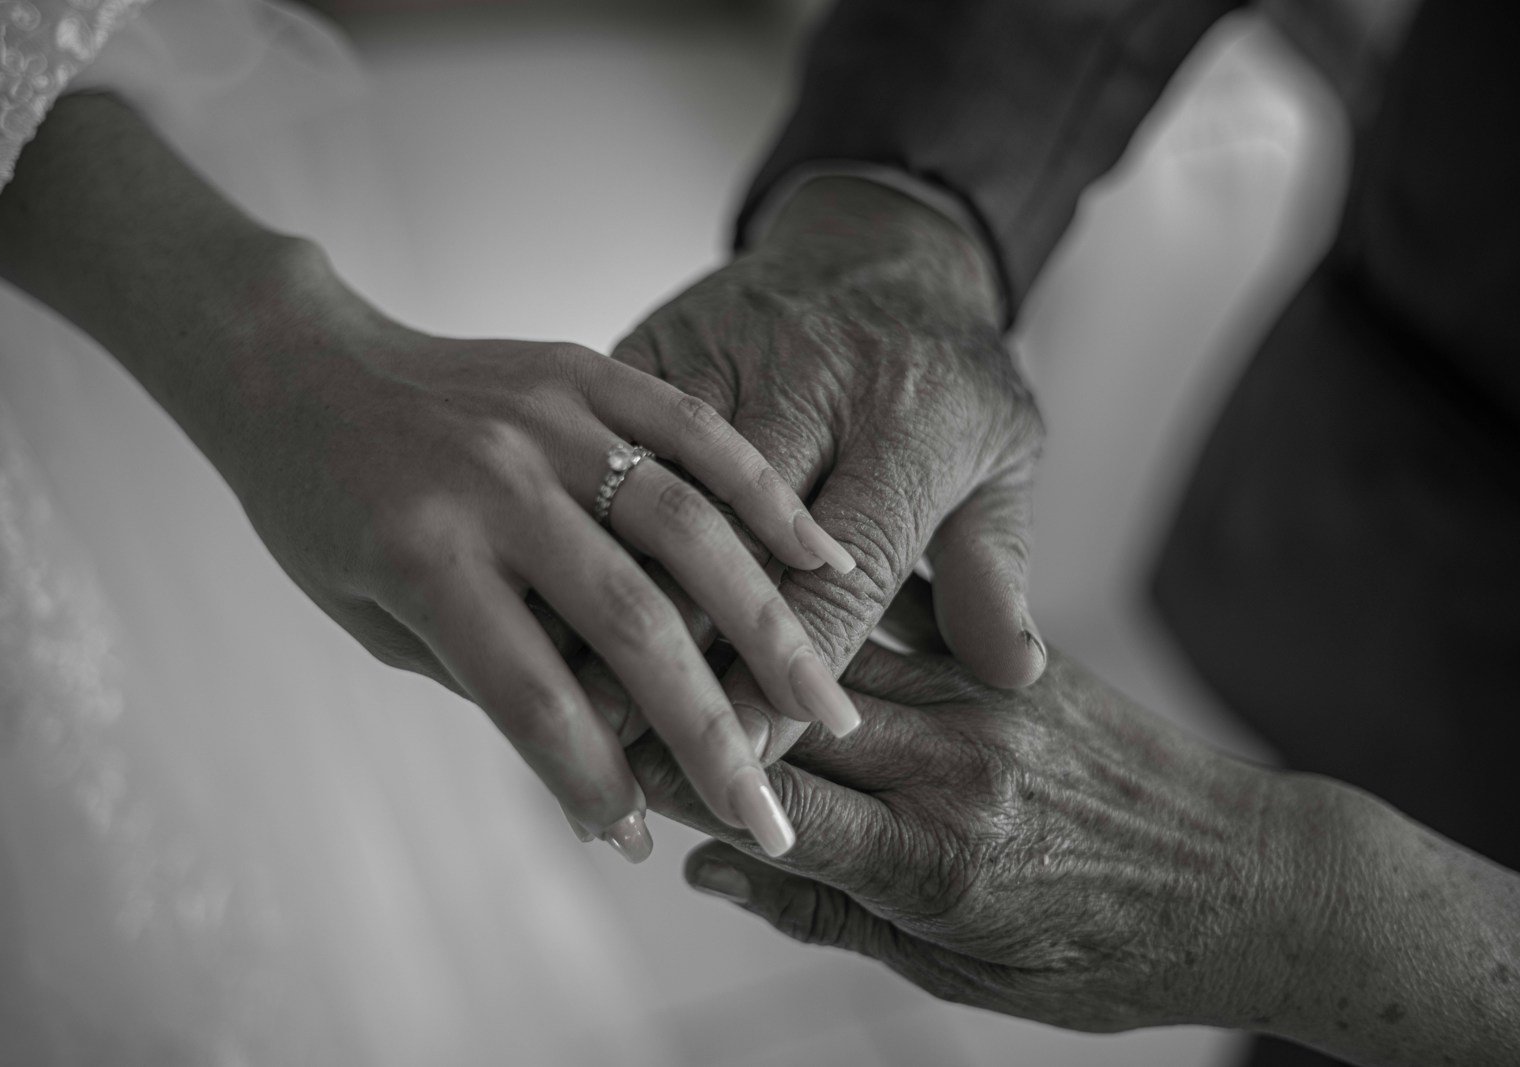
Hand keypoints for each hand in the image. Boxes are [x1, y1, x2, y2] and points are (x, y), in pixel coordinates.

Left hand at [109, 238, 861, 860]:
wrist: (298, 368)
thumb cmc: (324, 513)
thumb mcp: (370, 617)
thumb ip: (485, 677)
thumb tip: (599, 766)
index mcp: (423, 556)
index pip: (533, 699)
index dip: (592, 782)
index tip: (637, 841)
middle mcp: (496, 484)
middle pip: (633, 625)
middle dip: (713, 735)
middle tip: (774, 815)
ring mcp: (549, 419)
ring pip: (690, 529)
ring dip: (771, 629)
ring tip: (827, 708)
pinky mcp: (585, 370)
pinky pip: (697, 430)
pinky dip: (767, 498)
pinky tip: (824, 561)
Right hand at [611, 177, 1045, 759]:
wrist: (879, 236)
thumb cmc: (948, 373)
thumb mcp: (1004, 460)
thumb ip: (997, 568)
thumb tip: (1012, 675)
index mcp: (906, 424)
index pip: (842, 572)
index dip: (790, 672)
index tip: (747, 756)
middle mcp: (809, 382)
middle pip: (731, 539)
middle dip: (681, 653)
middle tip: (632, 748)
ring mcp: (720, 353)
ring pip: (650, 496)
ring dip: (607, 598)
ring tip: (568, 696)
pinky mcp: (657, 342)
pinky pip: (608, 441)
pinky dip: (579, 523)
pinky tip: (544, 597)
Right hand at [641, 643, 1302, 1033]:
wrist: (1258, 879)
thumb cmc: (1114, 950)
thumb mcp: (969, 975)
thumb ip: (831, 912)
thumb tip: (710, 864)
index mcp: (941, 858)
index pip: (769, 806)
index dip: (670, 775)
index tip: (591, 748)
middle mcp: (955, 759)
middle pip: (781, 712)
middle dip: (676, 686)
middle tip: (586, 655)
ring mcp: (985, 694)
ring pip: (828, 646)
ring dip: (731, 627)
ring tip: (647, 599)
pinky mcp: (1010, 655)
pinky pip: (897, 611)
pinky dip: (816, 596)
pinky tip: (755, 567)